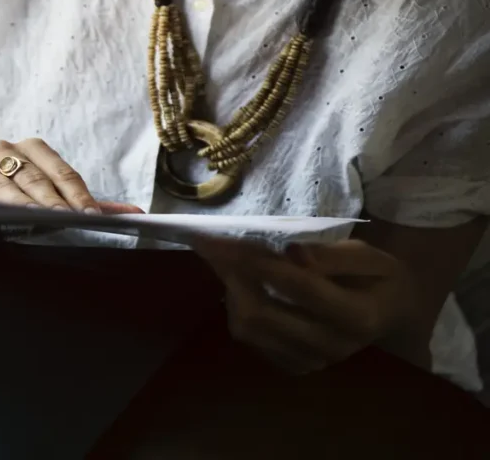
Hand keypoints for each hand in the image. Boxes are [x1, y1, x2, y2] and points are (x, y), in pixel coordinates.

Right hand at [0, 138, 143, 213]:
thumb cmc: (19, 200)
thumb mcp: (55, 201)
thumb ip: (90, 206)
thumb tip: (137, 216)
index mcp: (30, 149)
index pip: (61, 172)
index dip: (78, 196)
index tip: (92, 218)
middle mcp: (2, 151)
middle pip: (34, 178)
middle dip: (54, 203)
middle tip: (70, 223)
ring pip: (3, 185)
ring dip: (22, 205)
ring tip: (39, 220)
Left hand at [195, 238, 418, 373]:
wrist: (389, 313)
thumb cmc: (378, 277)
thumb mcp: (369, 256)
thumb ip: (331, 255)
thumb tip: (292, 253)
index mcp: (358, 317)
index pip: (300, 288)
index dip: (261, 261)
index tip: (229, 239)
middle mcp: (332, 347)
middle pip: (263, 313)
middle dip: (233, 275)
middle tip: (214, 247)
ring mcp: (310, 361)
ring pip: (248, 329)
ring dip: (230, 291)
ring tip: (225, 261)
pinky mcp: (293, 366)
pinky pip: (250, 339)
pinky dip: (237, 308)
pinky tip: (240, 284)